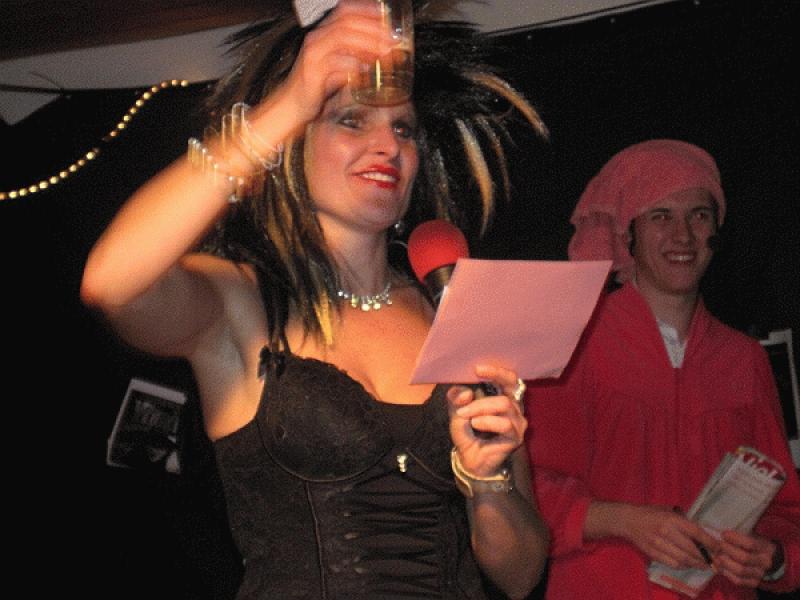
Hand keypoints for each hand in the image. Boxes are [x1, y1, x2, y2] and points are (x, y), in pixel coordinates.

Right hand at [255, 0, 395, 128]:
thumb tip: (382, 53)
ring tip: (385, 53)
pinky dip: (354, 66)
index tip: (387, 16)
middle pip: (347, 23)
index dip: (367, 10)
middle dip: (373, 29)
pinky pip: (336, 64)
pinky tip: (367, 71)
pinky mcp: (312, 72)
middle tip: (392, 40)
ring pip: (342, 39)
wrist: (291, 106)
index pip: (345, 11)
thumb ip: (356, 57)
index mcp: (322, 34)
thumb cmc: (316, 87)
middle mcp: (316, 39)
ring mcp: (313, 55)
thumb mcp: (339, 67)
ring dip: (367, 45)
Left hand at [447, 365, 526, 477]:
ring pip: (504, 403)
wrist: (470, 460)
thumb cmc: (468, 432)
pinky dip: (487, 422)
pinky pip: (504, 424)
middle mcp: (514, 406)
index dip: (495, 369)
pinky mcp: (516, 437)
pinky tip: (475, 424)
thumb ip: (456, 398)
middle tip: (477, 373)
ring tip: (465, 414)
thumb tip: (466, 393)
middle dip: (495, 376)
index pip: (507, 377)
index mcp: (502, 396)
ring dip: (480, 407)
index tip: (477, 368)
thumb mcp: (456, 411)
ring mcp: (517, 421)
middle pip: (512, 383)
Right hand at [604, 504, 719, 569]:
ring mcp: (659, 544)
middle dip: (707, 557)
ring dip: (697, 564)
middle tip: (717, 561)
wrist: (627, 520)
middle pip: (692, 550)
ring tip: (705, 565)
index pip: (696, 533)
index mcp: (672, 519)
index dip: (710, 542)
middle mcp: (666, 532)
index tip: (720, 548)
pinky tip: (688, 564)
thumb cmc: (650, 513)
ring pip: (684, 559)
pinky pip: (673, 564)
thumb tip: (702, 532)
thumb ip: (684, 520)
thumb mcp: (668, 511)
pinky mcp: (653, 554)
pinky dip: (683, 566)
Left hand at [715, 530, 778, 587]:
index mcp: (766, 548)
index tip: (724, 534)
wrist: (768, 559)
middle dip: (728, 550)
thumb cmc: (754, 543)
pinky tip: (720, 565)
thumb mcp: (752, 535)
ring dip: (725, 562)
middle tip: (719, 544)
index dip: (735, 539)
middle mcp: (765, 562)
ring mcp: (760, 574)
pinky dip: (727, 573)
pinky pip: (738, 581)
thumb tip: (720, 532)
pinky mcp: (753, 582)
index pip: (750, 544)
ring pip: (740, 570)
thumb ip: (740, 534)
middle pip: (744, 558)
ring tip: (717, 555)